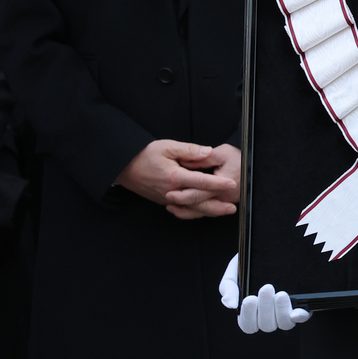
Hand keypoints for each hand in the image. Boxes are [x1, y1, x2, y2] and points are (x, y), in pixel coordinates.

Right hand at [115, 140, 237, 218]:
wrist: (124, 167)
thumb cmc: (145, 155)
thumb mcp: (167, 146)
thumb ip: (190, 150)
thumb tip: (208, 152)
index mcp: (174, 176)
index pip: (201, 182)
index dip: (218, 184)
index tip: (231, 184)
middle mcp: (171, 191)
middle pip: (198, 203)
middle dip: (217, 206)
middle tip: (233, 208)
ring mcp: (166, 198)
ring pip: (191, 209)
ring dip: (208, 211)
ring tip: (223, 211)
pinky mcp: (163, 201)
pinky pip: (182, 209)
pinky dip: (195, 211)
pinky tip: (205, 210)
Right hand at [220, 254, 309, 333]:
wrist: (269, 246)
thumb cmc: (249, 264)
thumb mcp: (234, 272)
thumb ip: (228, 288)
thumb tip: (229, 305)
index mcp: (251, 312)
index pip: (248, 325)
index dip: (248, 316)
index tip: (249, 299)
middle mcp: (269, 315)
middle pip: (266, 325)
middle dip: (265, 308)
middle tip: (266, 288)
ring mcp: (286, 312)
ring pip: (284, 323)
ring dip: (281, 311)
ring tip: (280, 294)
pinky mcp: (302, 306)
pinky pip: (302, 317)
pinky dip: (299, 316)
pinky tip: (297, 312)